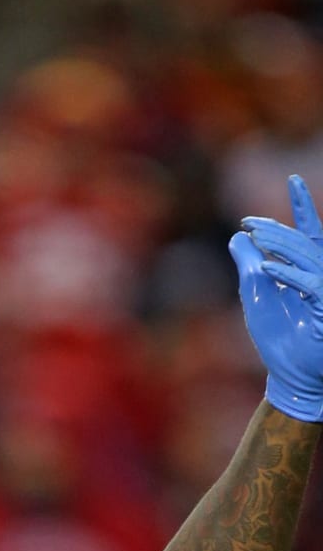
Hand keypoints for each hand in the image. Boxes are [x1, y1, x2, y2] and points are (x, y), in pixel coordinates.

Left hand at [230, 174, 322, 421]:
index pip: (309, 232)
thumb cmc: (276, 332)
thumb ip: (248, 262)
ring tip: (256, 239)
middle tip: (249, 225)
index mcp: (310, 268)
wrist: (287, 371)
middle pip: (303, 243)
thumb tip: (238, 236)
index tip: (292, 179)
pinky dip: (290, 274)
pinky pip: (313, 284)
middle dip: (276, 231)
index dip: (303, 206)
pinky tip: (267, 267)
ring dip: (281, 246)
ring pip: (309, 258)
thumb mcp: (255, 291)